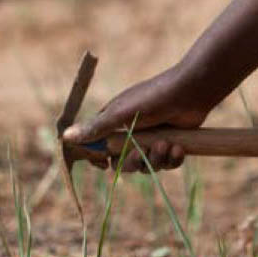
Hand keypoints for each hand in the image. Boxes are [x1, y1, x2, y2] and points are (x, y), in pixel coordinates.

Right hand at [63, 65, 209, 172]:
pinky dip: (172, 159)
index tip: (103, 164)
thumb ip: (96, 128)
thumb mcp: (122, 113)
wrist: (192, 91)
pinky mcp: (171, 143)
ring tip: (167, 144)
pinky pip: (166, 163)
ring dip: (157, 159)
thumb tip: (65, 136)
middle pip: (124, 162)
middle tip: (145, 151)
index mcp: (116, 121)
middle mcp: (132, 131)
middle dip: (135, 161)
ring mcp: (153, 138)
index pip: (99, 147)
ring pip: (147, 165)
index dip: (100, 159)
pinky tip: (179, 147)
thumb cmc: (155, 97)